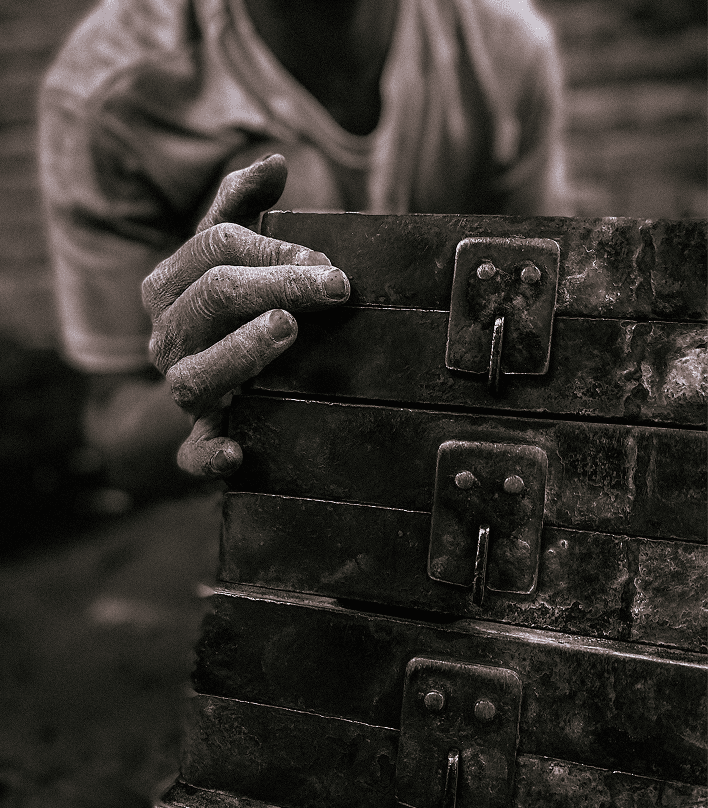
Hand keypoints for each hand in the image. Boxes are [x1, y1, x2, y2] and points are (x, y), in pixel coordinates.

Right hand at [143, 154, 349, 476]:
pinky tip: (236, 452)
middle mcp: (168, 338)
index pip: (214, 249)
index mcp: (171, 286)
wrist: (204, 390)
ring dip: (241, 350)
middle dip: (276, 285)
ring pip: (194, 373)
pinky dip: (210, 455)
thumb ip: (242, 209)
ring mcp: (181, 390)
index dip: (272, 248)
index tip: (325, 259)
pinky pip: (193, 454)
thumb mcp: (227, 256)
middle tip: (332, 285)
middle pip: (212, 298)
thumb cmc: (224, 314)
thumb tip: (274, 162)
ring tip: (287, 329)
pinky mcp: (198, 438)